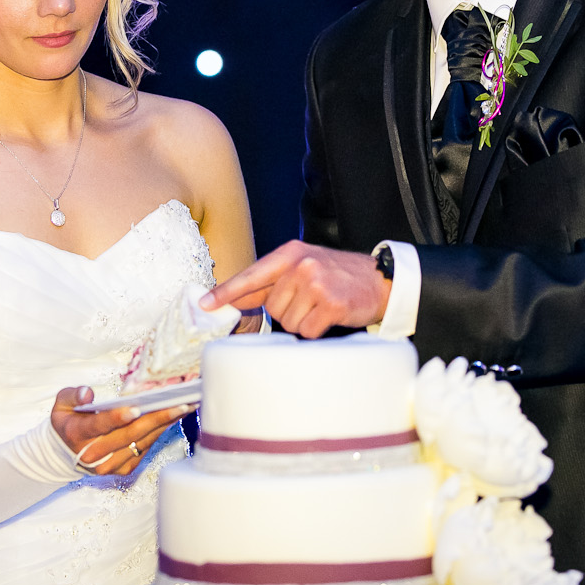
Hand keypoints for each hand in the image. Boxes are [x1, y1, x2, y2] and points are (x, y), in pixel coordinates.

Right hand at [50, 387, 190, 476]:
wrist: (66, 453)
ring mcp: (110, 464)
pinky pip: (145, 449)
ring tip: (184, 407)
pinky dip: (159, 433)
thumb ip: (73, 395)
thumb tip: (88, 394)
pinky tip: (173, 418)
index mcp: (78, 434)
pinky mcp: (123, 469)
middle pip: (129, 435)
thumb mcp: (61, 404)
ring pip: (141, 442)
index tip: (136, 408)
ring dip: (165, 425)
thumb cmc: (68, 421)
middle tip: (179, 403)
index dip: (118, 418)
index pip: (100, 425)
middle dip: (156, 418)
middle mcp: (94, 454)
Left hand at [200, 240, 389, 337]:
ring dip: (303, 321)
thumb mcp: (304, 266)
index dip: (226, 292)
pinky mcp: (331, 304)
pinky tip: (330, 315)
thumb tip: (234, 300)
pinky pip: (307, 330)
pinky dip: (317, 329)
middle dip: (287, 311)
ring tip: (321, 306)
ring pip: (288, 322)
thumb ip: (271, 281)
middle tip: (310, 301)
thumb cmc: (337, 276)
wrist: (380, 280)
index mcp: (290, 254)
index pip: (251, 275)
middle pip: (272, 307)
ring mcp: (316, 284)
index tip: (205, 304)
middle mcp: (301, 265)